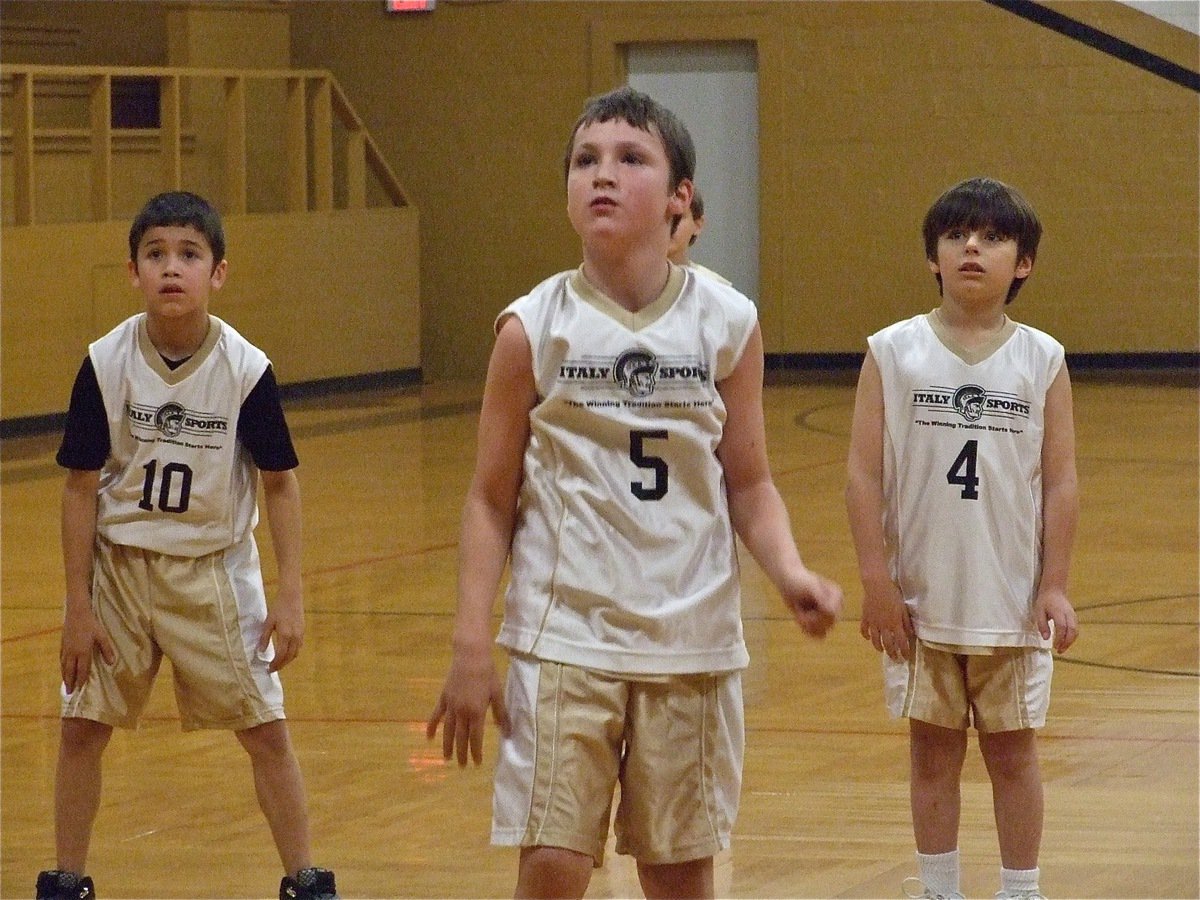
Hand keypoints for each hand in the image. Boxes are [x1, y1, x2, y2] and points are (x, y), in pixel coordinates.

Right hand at [60, 603, 115, 693]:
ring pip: (63, 666)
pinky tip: (63, 669)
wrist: (76, 613)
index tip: (80, 688)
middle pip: (70, 671)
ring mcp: (66, 649)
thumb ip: (107, 650)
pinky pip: (61, 659)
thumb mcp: (102, 636)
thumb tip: (112, 663)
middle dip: (69, 682)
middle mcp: (72, 653)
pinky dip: (62, 667)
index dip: (81, 679)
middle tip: (69, 693)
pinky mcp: (62, 644)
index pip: (82, 670)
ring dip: (64, 676)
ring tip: (65, 684)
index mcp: (83, 652)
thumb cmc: (91, 624)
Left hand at [259, 593, 304, 672]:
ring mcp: (300, 635)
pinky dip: (293, 653)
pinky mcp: (303, 632)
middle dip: (281, 665)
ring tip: (279, 663)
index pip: (281, 655)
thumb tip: (260, 651)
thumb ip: (264, 637)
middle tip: (273, 669)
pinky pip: (299, 647)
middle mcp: (295, 637)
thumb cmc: (278, 608)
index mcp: (285, 635)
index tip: (269, 669)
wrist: (292, 597)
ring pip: (296, 653)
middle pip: (289, 657)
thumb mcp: (268, 622)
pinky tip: (287, 653)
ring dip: (287, 660)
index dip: (275, 664)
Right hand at [426, 646, 510, 766]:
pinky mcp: (443, 698)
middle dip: (462, 753)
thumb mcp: (497, 693)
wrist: (470, 656)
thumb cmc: (487, 674)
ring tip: (447, 758)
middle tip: (462, 767)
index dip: (476, 751)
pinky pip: (436, 715)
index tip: (477, 763)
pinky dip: (432, 726)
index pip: (476, 737)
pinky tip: (429, 737)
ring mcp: (450, 706)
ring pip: (448, 730)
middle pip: (461, 737)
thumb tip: (508, 732)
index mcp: (476, 712)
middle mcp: (461, 712)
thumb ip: (501, 714)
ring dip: (447, 745)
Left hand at [781, 568, 842, 637]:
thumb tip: (831, 612)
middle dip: (810, 620)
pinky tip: (800, 618)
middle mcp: (836, 606)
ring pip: (823, 632)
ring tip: (799, 613)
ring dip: (807, 625)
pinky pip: (818, 635)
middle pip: (827, 625)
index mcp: (837, 596)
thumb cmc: (798, 581)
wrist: (788, 581)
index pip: (831, 615)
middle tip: (798, 609)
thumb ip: (821, 598)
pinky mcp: (820, 622)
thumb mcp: (809, 588)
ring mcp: (828, 615)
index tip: (803, 604)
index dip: (815, 614)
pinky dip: (807, 630)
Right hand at [859, 578, 912, 660]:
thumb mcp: (903, 608)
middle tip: (895, 659)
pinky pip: (864, 630)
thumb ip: (906, 622)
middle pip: (888, 644)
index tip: (906, 657)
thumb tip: (910, 634)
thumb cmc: (893, 595)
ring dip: (879, 647)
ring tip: (881, 651)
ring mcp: (873, 623)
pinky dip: (866, 636)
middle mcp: (884, 627)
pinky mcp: (865, 618)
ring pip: (875, 640)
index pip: (901, 642)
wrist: (876, 586)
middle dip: (892, 653)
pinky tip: (868, 638)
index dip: (904, 651)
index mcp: (895, 624)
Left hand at [1034, 587, 1078, 651]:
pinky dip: (1072, 637)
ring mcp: (1073, 615)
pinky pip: (1075, 629)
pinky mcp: (1074, 617)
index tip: (1055, 646)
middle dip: (1067, 643)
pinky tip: (1065, 641)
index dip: (1060, 638)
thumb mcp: (1039, 611)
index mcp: (1059, 612)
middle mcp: (1068, 614)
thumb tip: (1046, 638)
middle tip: (1060, 651)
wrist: (1054, 589)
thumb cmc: (1045, 600)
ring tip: (1062, 648)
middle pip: (1072, 631)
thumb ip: (1042, 625)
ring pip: (1075, 631)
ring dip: (1070, 641)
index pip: (1062, 628)